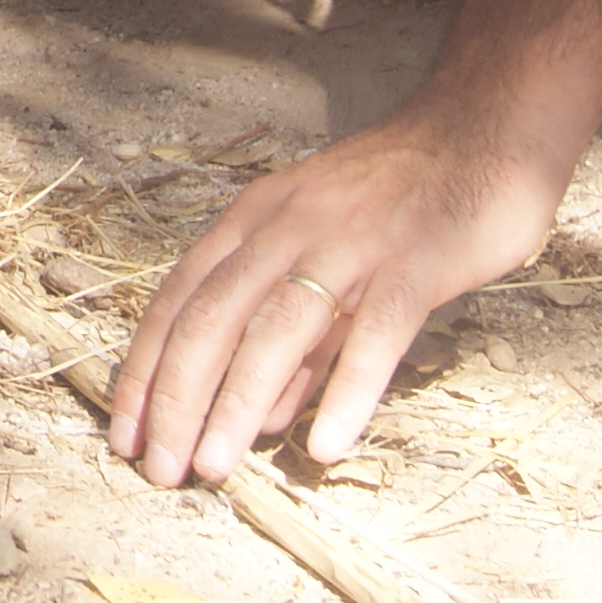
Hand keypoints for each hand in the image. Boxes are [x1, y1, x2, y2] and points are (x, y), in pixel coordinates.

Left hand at [107, 102, 569, 485]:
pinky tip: (326, 445)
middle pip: (214, 318)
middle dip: (177, 398)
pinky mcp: (416, 260)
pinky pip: (375, 331)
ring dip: (239, 402)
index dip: (144, 370)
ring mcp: (352, 241)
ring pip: (279, 328)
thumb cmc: (394, 204)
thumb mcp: (322, 262)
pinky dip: (347, 389)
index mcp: (253, 220)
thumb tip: (259, 420)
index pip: (179, 301)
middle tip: (160, 471)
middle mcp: (288, 227)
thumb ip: (292, 341)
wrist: (480, 131)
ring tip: (216, 468)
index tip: (121, 435)